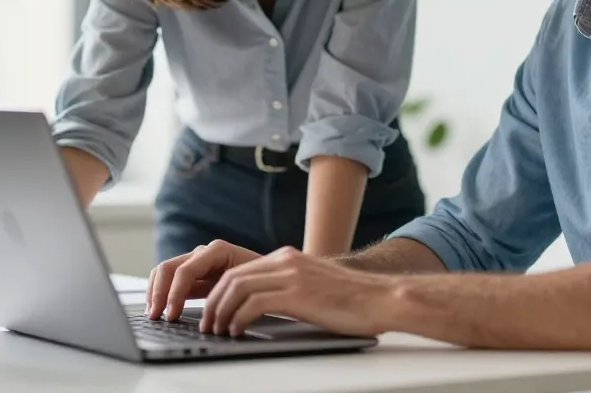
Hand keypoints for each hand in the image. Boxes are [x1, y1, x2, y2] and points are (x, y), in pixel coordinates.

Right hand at [146, 240, 261, 320]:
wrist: (272, 275)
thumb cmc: (264, 281)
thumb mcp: (250, 286)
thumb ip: (230, 294)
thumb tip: (213, 315)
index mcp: (218, 251)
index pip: (186, 270)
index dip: (175, 293)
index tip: (171, 315)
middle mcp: (204, 253)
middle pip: (169, 268)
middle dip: (159, 293)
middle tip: (156, 317)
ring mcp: (196, 261)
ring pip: (165, 271)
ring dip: (156, 292)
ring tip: (154, 314)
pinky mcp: (193, 273)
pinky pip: (169, 278)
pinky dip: (161, 292)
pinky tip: (160, 309)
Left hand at [201, 246, 395, 337]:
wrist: (381, 298)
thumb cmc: (353, 301)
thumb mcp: (314, 286)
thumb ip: (290, 287)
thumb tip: (264, 306)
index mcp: (289, 258)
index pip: (240, 270)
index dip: (220, 292)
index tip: (213, 312)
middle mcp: (287, 261)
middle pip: (233, 277)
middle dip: (214, 302)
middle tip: (208, 325)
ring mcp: (292, 275)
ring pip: (238, 287)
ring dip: (221, 311)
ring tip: (218, 331)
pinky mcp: (297, 294)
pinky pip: (253, 303)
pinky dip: (239, 318)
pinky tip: (238, 332)